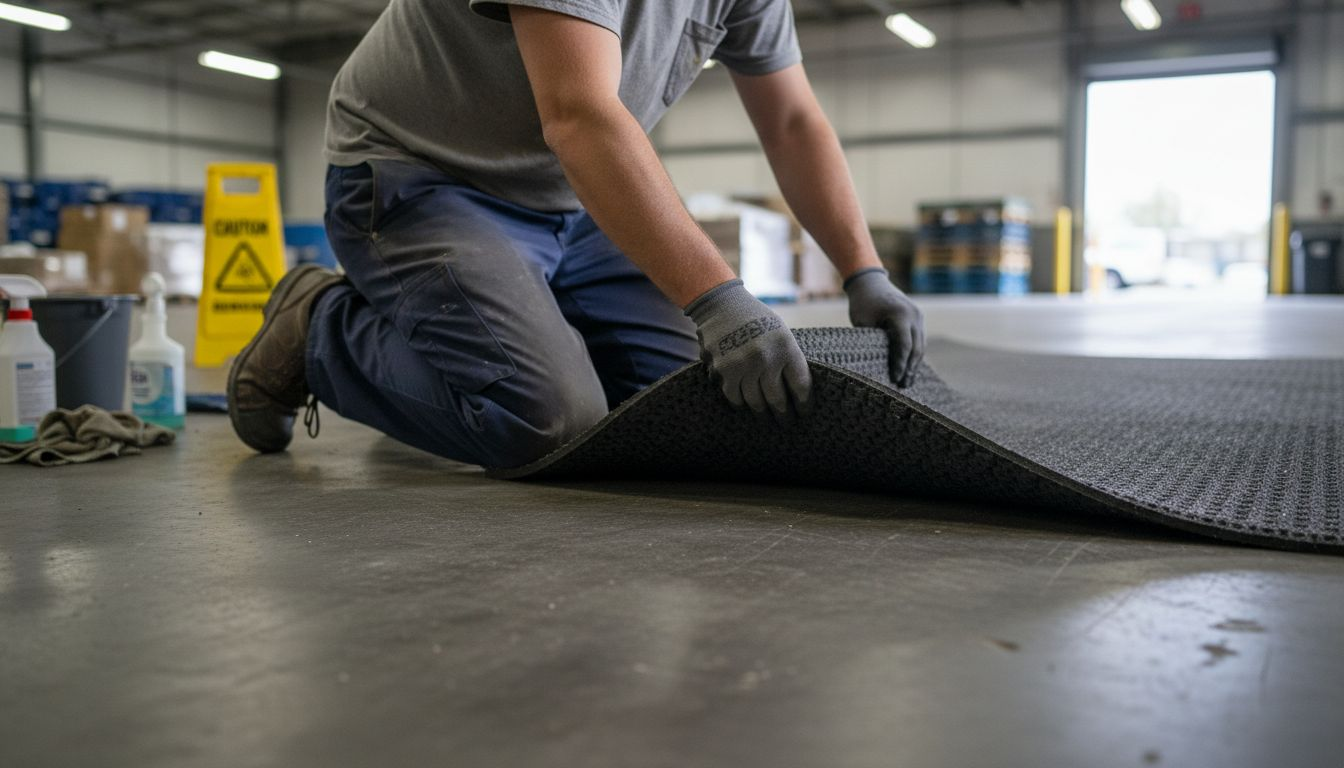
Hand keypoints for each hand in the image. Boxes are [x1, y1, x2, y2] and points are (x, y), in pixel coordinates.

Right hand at [684, 279, 811, 419]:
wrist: (721, 304)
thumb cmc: (755, 319)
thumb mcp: (781, 332)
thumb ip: (788, 358)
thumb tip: (795, 391)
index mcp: (786, 347)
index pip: (801, 386)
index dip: (804, 404)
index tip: (804, 413)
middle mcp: (767, 358)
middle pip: (778, 399)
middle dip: (784, 415)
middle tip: (786, 423)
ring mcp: (744, 366)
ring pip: (755, 402)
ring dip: (762, 412)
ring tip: (766, 418)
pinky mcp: (724, 370)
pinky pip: (734, 397)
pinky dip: (740, 403)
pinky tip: (745, 405)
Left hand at [845, 268, 924, 386]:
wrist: (870, 282)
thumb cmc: (862, 303)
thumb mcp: (863, 323)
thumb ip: (873, 342)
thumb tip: (879, 366)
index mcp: (900, 315)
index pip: (903, 345)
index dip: (899, 364)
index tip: (894, 379)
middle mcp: (914, 315)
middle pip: (916, 348)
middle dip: (909, 368)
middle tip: (903, 386)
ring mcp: (918, 316)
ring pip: (920, 345)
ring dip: (914, 364)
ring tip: (907, 382)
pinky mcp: (918, 318)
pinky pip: (919, 339)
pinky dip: (914, 354)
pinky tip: (909, 368)